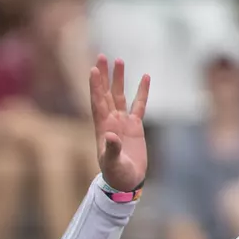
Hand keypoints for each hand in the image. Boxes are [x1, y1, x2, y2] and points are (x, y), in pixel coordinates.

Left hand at [88, 54, 149, 193]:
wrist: (126, 182)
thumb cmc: (116, 175)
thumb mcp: (113, 164)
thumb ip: (112, 149)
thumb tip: (112, 135)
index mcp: (102, 128)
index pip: (97, 102)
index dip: (95, 86)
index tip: (93, 69)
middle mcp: (111, 121)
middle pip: (106, 93)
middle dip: (104, 75)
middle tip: (102, 56)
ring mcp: (123, 122)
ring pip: (120, 95)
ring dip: (119, 79)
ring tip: (119, 60)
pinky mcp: (135, 126)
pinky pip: (139, 104)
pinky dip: (142, 91)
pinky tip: (145, 76)